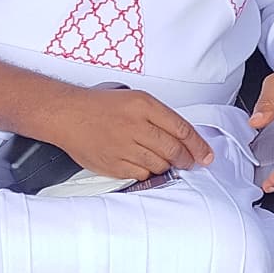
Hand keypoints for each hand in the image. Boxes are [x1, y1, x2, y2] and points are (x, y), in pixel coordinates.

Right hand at [38, 86, 213, 182]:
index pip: (182, 129)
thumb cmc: (98, 106)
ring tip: (161, 160)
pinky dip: (147, 171)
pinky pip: (141, 174)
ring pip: (160, 164)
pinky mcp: (114, 164)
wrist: (67, 115)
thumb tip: (182, 136)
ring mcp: (124, 146)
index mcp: (143, 105)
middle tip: (188, 161)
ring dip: (166, 165)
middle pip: (174, 150)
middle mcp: (135, 126)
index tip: (206, 155)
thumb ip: (159, 116)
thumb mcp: (134, 98)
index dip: (199, 146)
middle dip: (186, 159)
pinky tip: (141, 163)